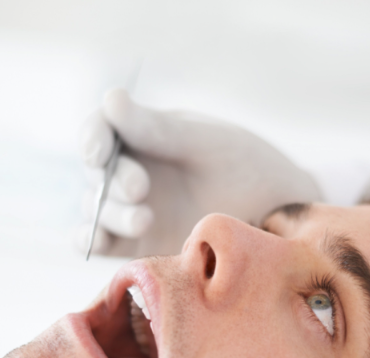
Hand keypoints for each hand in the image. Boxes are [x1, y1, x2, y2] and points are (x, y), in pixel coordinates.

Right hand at [75, 89, 321, 256]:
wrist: (277, 219)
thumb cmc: (248, 169)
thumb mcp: (206, 143)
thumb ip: (158, 129)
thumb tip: (110, 99)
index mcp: (146, 134)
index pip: (103, 128)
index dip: (93, 137)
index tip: (99, 152)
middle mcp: (132, 169)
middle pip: (98, 173)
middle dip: (112, 180)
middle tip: (139, 188)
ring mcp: (132, 207)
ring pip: (98, 209)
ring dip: (109, 214)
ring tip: (144, 219)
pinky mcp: (137, 245)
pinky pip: (101, 242)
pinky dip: (91, 241)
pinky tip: (98, 242)